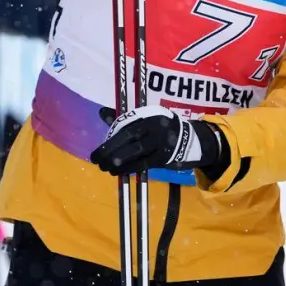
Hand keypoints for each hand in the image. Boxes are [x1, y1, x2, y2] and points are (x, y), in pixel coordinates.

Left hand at [89, 105, 223, 175]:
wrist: (188, 141)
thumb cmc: (160, 129)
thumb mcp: (145, 119)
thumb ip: (124, 119)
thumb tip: (101, 112)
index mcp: (149, 117)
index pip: (127, 127)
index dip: (110, 139)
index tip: (97, 150)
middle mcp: (156, 128)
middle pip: (129, 139)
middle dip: (110, 151)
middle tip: (97, 161)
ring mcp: (161, 143)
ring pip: (136, 152)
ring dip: (117, 162)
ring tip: (105, 168)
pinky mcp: (164, 157)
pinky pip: (143, 164)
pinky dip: (129, 168)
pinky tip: (118, 172)